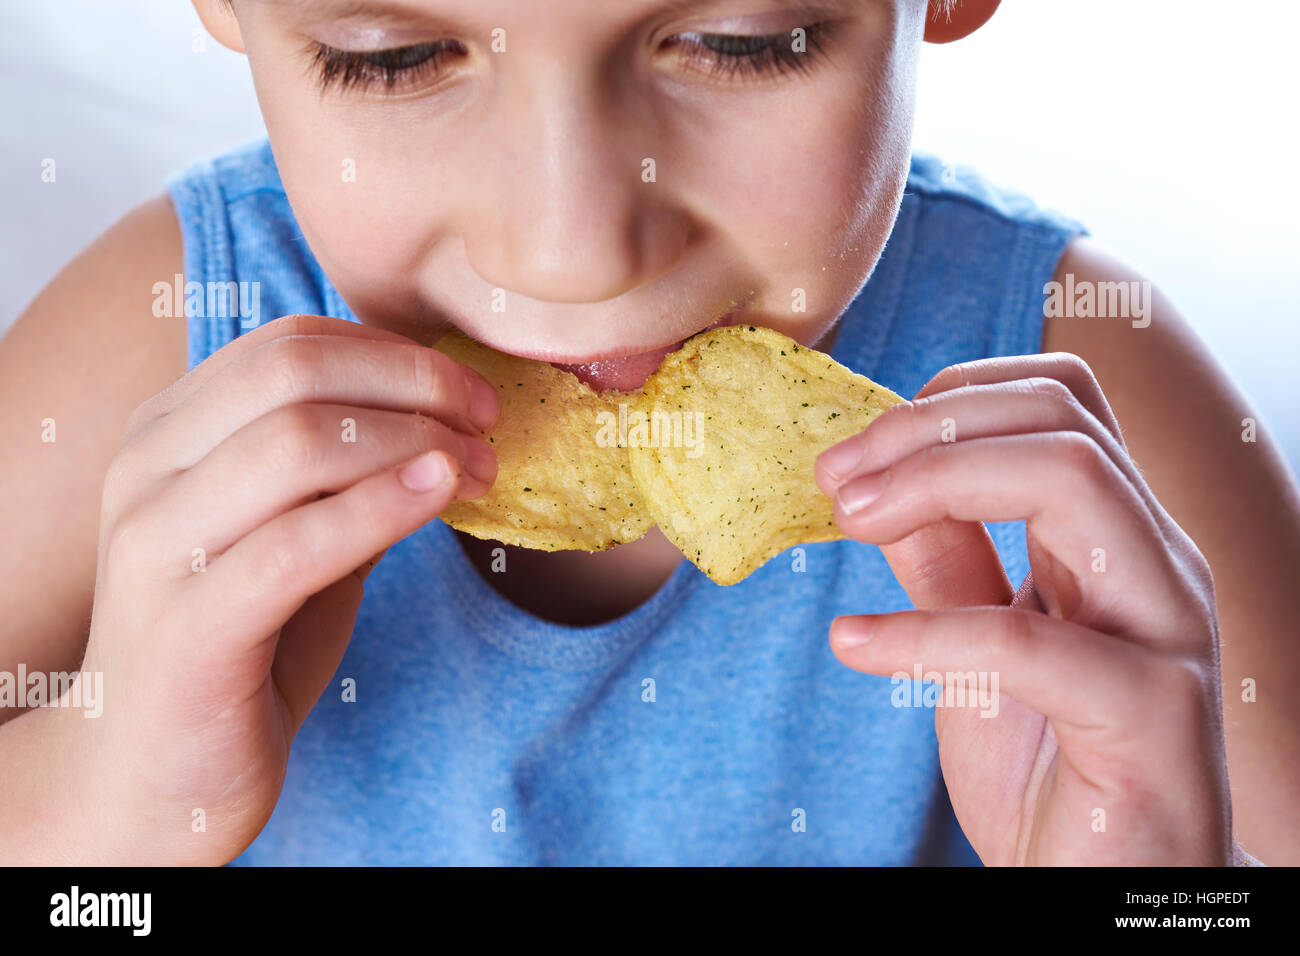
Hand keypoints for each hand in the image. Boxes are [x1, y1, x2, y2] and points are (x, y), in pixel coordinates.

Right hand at [71, 314, 497, 863]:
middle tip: (488, 420)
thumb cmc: (239, 643)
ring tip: (482, 467)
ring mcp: (155, 547)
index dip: (396, 355)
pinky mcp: (186, 626)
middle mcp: (145, 473)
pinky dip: (382, 508)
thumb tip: (450, 419)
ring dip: (412, 443)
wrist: (155, 772)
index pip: (289, 345)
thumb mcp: (298, 536)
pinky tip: (441, 495)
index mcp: (166, 434)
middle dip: (413, 385)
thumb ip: (348, 475)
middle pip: (293, 375)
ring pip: (295, 445)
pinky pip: (298, 543)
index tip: (471, 391)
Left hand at [815, 353, 1231, 864]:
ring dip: (936, 484)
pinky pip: (1030, 642)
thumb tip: (875, 482)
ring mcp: (1164, 631)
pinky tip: (854, 643)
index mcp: (1115, 537)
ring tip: (849, 524)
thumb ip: (944, 559)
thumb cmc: (1050, 766)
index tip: (853, 455)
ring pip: (1074, 480)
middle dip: (927, 429)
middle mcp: (1153, 564)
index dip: (946, 399)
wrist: (1103, 890)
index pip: (1057, 399)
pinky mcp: (1150, 716)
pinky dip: (925, 632)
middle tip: (837, 482)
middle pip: (1060, 417)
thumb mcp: (973, 645)